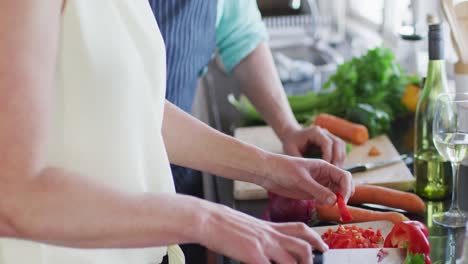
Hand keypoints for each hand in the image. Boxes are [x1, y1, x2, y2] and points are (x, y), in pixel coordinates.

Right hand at [198, 203, 327, 263]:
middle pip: (303, 246)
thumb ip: (261, 235)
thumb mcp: (248, 226)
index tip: (322, 246)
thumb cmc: (223, 224)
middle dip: (311, 260)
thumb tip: (266, 246)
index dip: (315, 238)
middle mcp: (270, 235)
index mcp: (269, 227)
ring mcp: (263, 245)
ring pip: (293, 261)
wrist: (208, 219)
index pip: (299, 229)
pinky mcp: (253, 255)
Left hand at [258, 154, 353, 203]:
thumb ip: (318, 190)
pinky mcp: (311, 192)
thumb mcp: (301, 179)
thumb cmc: (283, 169)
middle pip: (342, 185)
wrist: (267, 172)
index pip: (344, 176)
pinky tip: (318, 204)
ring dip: (335, 201)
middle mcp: (324, 175)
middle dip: (344, 196)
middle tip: (338, 206)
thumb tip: (334, 201)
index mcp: (324, 166)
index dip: (347, 188)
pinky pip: (325, 199)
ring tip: (326, 205)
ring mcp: (318, 184)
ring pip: (335, 194)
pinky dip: (326, 204)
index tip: (342, 200)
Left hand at [281, 126, 346, 166]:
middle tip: (334, 172)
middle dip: (337, 159)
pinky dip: (339, 160)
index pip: (327, 143)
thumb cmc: (290, 143)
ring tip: (336, 172)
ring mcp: (330, 136)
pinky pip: (340, 150)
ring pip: (341, 147)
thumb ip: (300, 161)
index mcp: (315, 132)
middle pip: (338, 143)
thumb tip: (309, 173)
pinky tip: (334, 170)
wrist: (291, 135)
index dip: (329, 156)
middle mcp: (324, 132)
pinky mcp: (332, 142)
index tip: (327, 168)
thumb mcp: (291, 152)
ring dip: (340, 159)